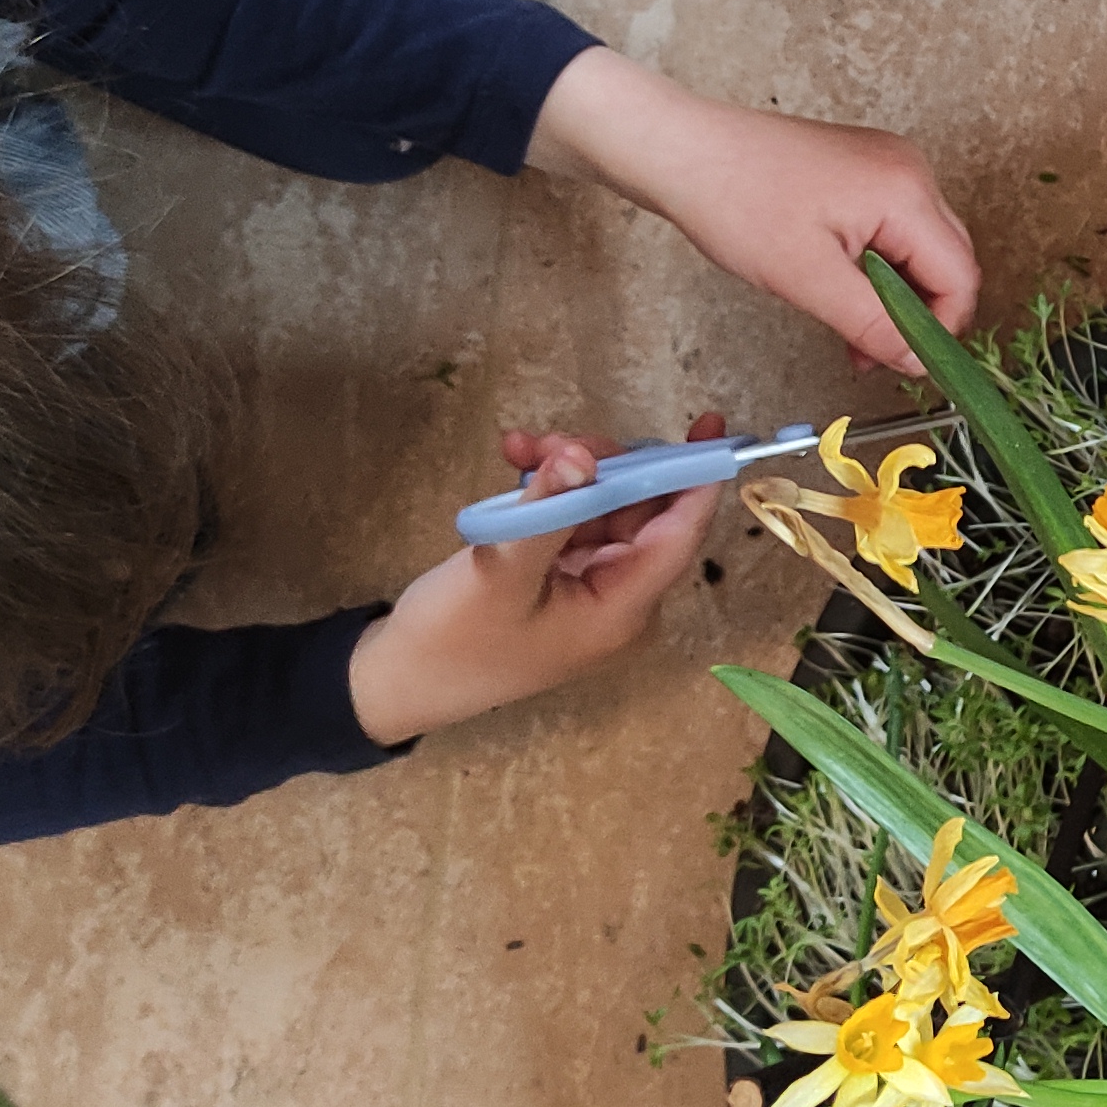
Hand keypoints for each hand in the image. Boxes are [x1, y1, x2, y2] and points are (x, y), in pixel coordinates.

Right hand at [348, 415, 725, 743]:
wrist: (397, 680)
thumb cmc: (452, 641)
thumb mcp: (500, 569)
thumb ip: (548, 509)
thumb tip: (584, 456)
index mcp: (622, 610)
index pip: (679, 532)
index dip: (697, 476)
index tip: (709, 425)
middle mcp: (619, 597)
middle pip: (642, 510)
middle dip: (604, 463)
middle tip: (554, 439)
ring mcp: (590, 585)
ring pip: (604, 505)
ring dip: (568, 469)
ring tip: (520, 447)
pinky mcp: (560, 574)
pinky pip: (573, 517)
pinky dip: (548, 488)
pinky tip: (513, 461)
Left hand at [526, 47, 981, 367]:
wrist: (684, 150)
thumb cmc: (735, 201)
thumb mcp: (807, 280)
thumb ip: (873, 325)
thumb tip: (916, 361)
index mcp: (905, 192)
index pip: (958, 277)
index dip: (939, 330)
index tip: (907, 365)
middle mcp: (910, 171)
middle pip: (949, 260)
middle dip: (919, 314)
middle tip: (875, 353)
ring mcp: (889, 165)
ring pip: (922, 247)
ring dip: (896, 295)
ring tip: (852, 330)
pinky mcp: (866, 169)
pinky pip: (896, 228)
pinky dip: (879, 267)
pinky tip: (844, 292)